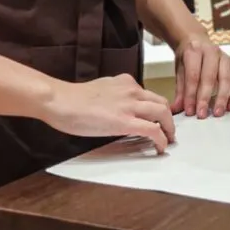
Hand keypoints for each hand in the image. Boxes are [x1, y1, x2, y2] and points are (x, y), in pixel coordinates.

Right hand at [42, 74, 175, 153]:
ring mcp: (130, 105)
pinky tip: (161, 148)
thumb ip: (115, 96)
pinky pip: (153, 130)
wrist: (59, 100)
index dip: (156, 108)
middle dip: (169, 118)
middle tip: (168, 131)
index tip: (158, 119)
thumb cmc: (72, 99)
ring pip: (163, 113)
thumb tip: (120, 109)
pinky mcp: (125, 122)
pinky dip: (161, 139)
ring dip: (169, 128)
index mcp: (125, 82)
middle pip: (162, 103)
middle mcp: (132, 90)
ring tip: (168, 140)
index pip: (149, 94)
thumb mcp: (101, 90)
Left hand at [171, 31, 229, 118]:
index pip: (193, 75)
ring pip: (226, 79)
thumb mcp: (179, 70)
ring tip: (217, 113)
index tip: (189, 111)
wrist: (196, 40)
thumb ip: (180, 90)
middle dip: (205, 98)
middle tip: (202, 115)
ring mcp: (224, 57)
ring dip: (222, 98)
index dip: (191, 94)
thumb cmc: (187, 57)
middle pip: (209, 77)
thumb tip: (176, 109)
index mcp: (194, 51)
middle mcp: (211, 52)